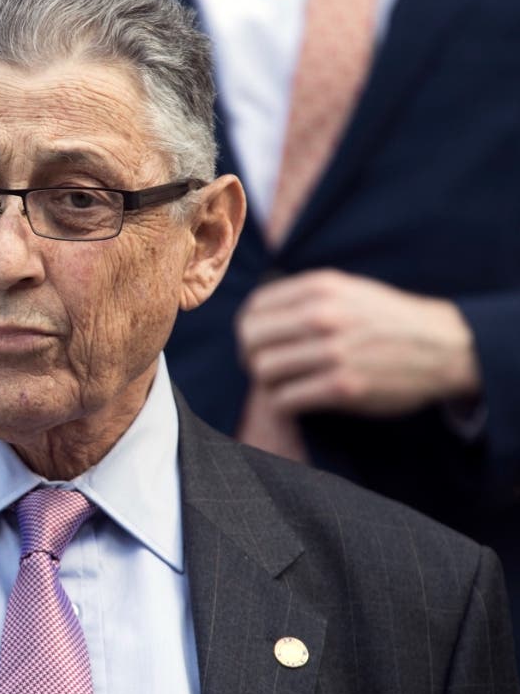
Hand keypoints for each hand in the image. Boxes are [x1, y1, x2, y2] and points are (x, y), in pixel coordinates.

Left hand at [236, 269, 480, 416]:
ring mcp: (334, 352)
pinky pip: (285, 399)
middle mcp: (323, 316)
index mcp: (320, 288)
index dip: (248, 330)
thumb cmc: (386, 320)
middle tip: (265, 369)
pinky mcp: (343, 387)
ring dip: (267, 383)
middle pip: (251, 340)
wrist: (444, 346)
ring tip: (283, 385)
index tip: (258, 344)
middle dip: (251, 357)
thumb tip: (253, 318)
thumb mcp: (347, 290)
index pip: (253, 309)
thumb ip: (303, 298)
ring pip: (264, 370)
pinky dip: (282, 404)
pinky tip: (295, 402)